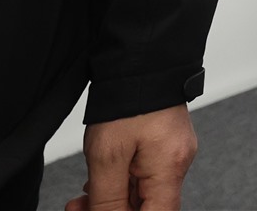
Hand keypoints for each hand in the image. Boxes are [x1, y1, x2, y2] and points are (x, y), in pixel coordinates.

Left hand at [64, 106, 196, 210]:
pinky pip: (145, 176)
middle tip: (78, 208)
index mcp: (170, 168)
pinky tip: (101, 180)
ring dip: (113, 200)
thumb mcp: (106, 156)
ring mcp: (173, 153)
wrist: (142, 60)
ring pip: (145, 193)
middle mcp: (178, 163)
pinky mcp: (166, 144)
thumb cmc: (127, 99)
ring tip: (82, 197)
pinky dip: (122, 184)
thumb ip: (107, 199)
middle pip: (149, 206)